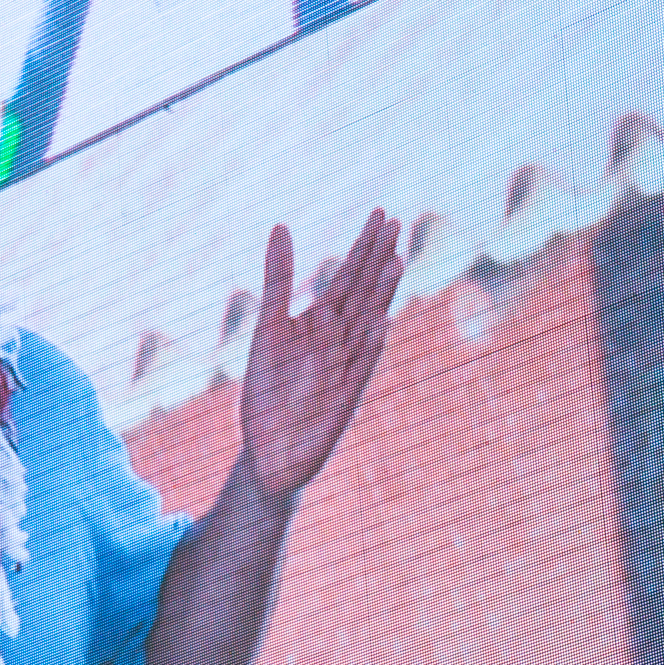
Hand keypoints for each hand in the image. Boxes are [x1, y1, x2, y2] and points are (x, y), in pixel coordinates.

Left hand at [240, 210, 400, 495]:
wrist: (268, 451)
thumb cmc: (271, 391)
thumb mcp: (269, 329)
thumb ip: (279, 280)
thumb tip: (282, 226)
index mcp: (324, 321)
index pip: (350, 276)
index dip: (365, 246)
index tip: (380, 212)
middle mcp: (341, 341)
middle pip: (364, 292)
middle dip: (377, 259)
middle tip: (394, 222)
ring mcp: (345, 369)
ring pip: (367, 326)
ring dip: (381, 295)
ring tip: (395, 261)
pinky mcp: (343, 400)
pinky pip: (359, 371)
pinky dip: (369, 348)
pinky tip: (380, 323)